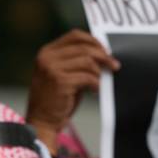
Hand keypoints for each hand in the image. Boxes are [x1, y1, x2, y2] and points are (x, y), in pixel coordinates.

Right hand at [25, 29, 119, 153]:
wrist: (42, 121)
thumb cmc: (56, 100)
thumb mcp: (62, 75)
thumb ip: (76, 63)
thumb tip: (103, 55)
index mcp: (47, 52)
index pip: (75, 36)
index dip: (93, 41)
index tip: (106, 51)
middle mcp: (47, 57)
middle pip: (84, 47)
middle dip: (103, 56)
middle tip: (114, 65)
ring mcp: (52, 69)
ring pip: (87, 61)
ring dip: (99, 72)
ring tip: (100, 81)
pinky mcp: (60, 82)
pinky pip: (87, 77)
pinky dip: (96, 83)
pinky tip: (95, 90)